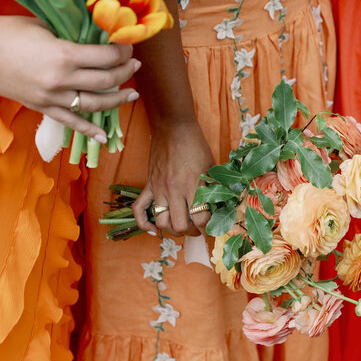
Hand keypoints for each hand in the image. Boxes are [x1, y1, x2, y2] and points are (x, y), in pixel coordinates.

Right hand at [0, 15, 139, 141]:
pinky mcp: (40, 107)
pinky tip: (103, 135)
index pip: (107, 57)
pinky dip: (88, 130)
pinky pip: (70, 122)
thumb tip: (97, 36)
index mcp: (65, 55)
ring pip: (93, 104)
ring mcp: (51, 97)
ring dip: (116, 100)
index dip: (124, 52)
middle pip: (106, 80)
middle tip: (134, 65)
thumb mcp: (46, 26)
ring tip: (131, 94)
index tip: (130, 46)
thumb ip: (72, 35)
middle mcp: (61, 80)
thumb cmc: (9, 31)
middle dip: (125, 72)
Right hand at [133, 119, 214, 237]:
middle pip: (180, 226)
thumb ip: (214, 186)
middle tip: (198, 229)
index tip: (211, 225)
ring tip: (182, 227)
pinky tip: (152, 230)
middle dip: (192, 233)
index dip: (208, 227)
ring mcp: (158, 189)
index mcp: (192, 185)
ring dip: (172, 230)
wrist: (173, 127)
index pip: (200, 219)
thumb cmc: (195, 145)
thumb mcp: (211, 165)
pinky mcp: (148, 185)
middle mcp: (174, 190)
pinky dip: (143, 223)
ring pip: (162, 222)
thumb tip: (222, 205)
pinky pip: (139, 209)